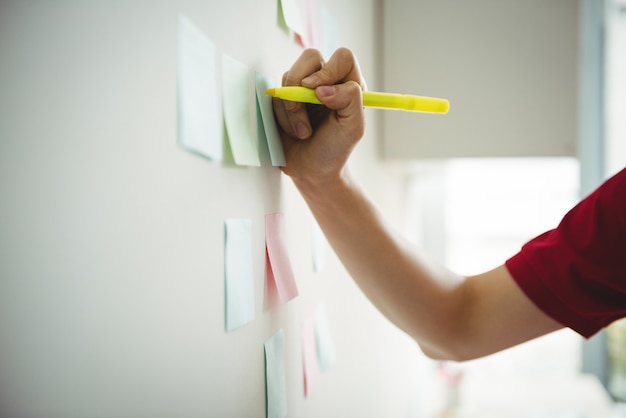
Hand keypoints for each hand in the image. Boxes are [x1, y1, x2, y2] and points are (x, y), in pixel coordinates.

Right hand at [272, 48, 366, 184]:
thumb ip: (350, 100)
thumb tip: (322, 87)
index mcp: (348, 85)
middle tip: (304, 108)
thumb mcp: (353, 129)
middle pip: (310, 57)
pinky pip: (275, 94)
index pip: (342, 58)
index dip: (329, 71)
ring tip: (303, 132)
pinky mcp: (283, 98)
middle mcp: (326, 82)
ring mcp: (302, 89)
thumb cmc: (335, 151)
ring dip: (293, 109)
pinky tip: (293, 131)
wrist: (311, 171)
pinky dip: (281, 115)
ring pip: (289, 77)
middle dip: (301, 85)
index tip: (320, 94)